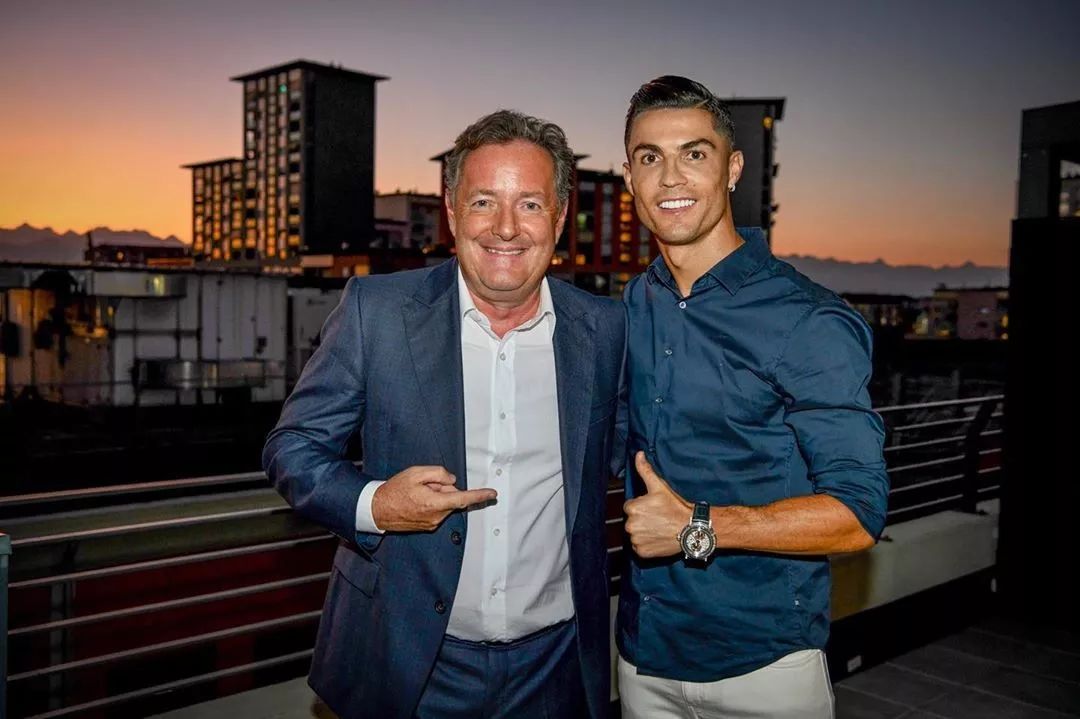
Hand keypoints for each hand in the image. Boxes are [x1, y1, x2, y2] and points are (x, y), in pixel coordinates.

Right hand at [372, 466, 496, 531]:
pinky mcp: (428, 526)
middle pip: (451, 498)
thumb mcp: (415, 473)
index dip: (479, 496)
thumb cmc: (394, 491)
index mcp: (434, 503)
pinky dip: (432, 503)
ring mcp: (432, 523)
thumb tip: (452, 481)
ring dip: (436, 496)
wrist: (377, 510)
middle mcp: (436, 516)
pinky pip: (437, 510)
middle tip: (424, 484)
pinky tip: (416, 501)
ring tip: (416, 493)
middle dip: (443, 488)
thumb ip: (438, 474)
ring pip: (444, 504)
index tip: (492, 494)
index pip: (463, 499)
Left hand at [623, 452, 692, 558]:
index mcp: (632, 508)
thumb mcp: (660, 486)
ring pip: (636, 534)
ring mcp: (636, 540)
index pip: (631, 506)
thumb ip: (645, 470)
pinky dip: (647, 544)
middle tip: (659, 518)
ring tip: (660, 528)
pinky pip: (640, 547)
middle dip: (642, 519)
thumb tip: (638, 455)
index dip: (643, 506)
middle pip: (632, 520)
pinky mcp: (642, 552)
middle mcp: (630, 525)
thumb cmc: (676, 507)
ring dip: (644, 532)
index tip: (655, 508)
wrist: (691, 529)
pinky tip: (658, 538)